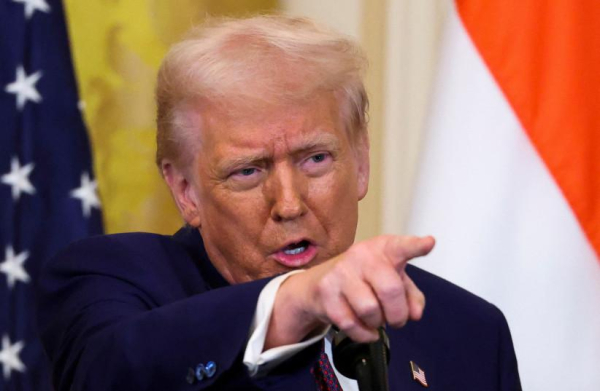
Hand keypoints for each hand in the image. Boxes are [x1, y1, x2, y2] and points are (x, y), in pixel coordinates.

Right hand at [265, 235, 434, 348]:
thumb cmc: (364, 279)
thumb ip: (410, 295)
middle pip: (390, 290)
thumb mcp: (391, 280)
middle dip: (398, 314)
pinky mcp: (325, 292)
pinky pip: (351, 324)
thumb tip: (415, 313)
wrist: (319, 284)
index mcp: (382, 248)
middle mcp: (361, 255)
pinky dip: (363, 334)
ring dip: (378, 324)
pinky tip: (365, 329)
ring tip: (375, 319)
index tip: (429, 244)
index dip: (415, 247)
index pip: (400, 246)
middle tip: (397, 320)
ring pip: (370, 310)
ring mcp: (341, 272)